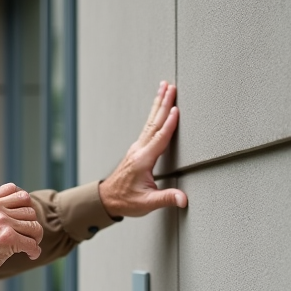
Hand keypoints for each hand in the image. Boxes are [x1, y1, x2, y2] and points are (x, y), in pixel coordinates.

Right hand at [0, 183, 43, 290]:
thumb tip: (7, 211)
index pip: (13, 189)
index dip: (22, 202)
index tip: (22, 215)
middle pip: (28, 206)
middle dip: (30, 221)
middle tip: (28, 233)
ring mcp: (0, 222)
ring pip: (33, 225)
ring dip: (35, 237)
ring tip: (30, 245)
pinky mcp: (7, 239)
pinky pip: (32, 243)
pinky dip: (34, 251)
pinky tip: (31, 255)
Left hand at [99, 81, 187, 217]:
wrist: (107, 199)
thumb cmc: (126, 200)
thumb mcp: (147, 203)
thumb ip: (166, 198)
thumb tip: (183, 199)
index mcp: (143, 161)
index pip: (159, 138)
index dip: (169, 124)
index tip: (176, 109)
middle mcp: (139, 151)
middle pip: (154, 123)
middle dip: (163, 104)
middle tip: (170, 86)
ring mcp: (137, 148)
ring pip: (150, 122)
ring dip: (158, 104)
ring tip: (164, 88)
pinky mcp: (137, 149)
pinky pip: (148, 127)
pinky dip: (155, 114)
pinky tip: (158, 108)